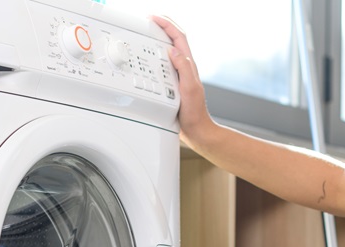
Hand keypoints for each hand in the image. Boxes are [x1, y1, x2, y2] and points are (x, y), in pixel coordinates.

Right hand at [150, 16, 214, 147]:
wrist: (196, 130)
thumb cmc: (195, 112)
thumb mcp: (189, 88)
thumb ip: (184, 68)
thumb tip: (174, 50)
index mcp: (189, 65)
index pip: (179, 38)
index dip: (167, 25)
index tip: (155, 18)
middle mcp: (184, 68)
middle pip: (174, 40)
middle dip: (163, 27)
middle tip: (150, 21)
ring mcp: (178, 76)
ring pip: (168, 52)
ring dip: (159, 40)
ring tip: (148, 33)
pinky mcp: (173, 85)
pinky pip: (163, 65)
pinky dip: (156, 57)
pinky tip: (148, 60)